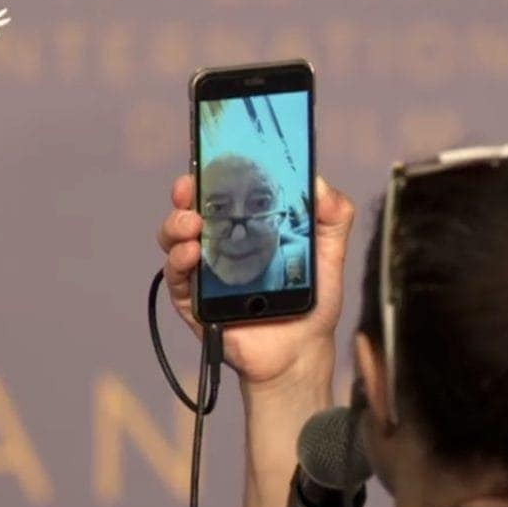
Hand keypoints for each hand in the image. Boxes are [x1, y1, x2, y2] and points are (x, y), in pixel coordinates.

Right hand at [157, 174, 354, 384]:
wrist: (302, 352)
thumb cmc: (312, 300)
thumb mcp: (330, 254)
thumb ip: (332, 216)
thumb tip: (319, 183)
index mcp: (248, 225)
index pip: (223, 189)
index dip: (213, 169)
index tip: (213, 154)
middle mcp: (220, 244)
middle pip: (191, 208)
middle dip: (186, 191)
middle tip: (192, 186)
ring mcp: (203, 272)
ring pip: (175, 239)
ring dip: (177, 224)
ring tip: (192, 224)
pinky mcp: (194, 303)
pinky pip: (176, 278)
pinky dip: (178, 262)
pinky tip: (191, 255)